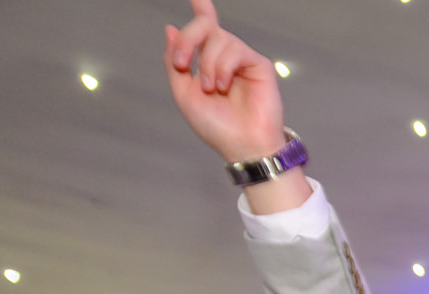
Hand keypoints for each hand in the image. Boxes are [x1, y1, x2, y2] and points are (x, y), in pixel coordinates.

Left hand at [165, 0, 287, 162]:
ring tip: (212, 88)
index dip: (202, 9)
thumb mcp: (184, 93)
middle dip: (189, 40)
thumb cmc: (217, 126)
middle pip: (205, 27)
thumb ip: (175, 62)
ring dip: (208, 63)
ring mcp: (242, 60)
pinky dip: (223, 67)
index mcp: (208, 63)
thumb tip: (171, 29)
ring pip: (218, 38)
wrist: (241, 145)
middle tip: (182, 64)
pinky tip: (223, 85)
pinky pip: (234, 50)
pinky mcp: (258, 64)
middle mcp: (226, 58)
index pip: (205, 29)